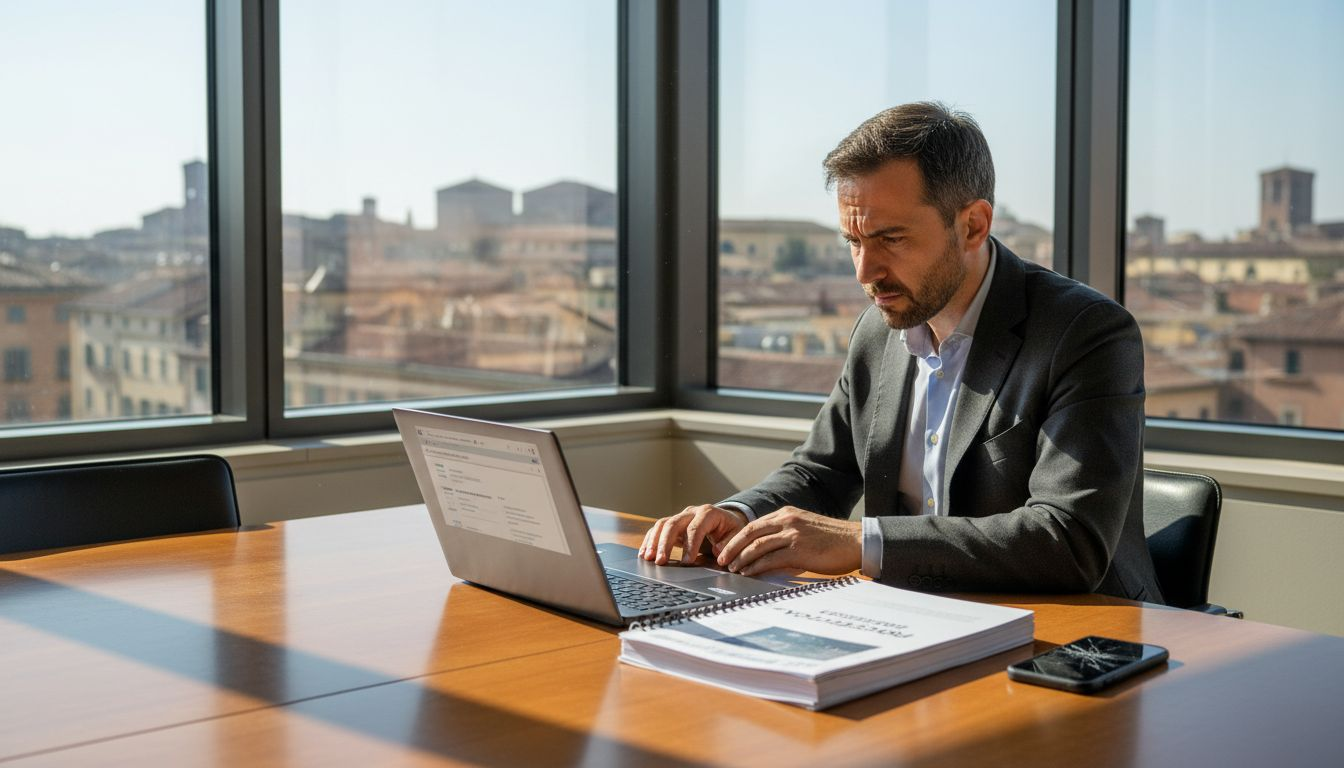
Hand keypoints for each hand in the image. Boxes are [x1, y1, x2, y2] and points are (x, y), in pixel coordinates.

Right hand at [639, 504, 747, 564]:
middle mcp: (692, 512)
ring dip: (654, 541)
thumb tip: (719, 551)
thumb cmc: (731, 530)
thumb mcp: (737, 535)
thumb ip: (730, 543)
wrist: (726, 520)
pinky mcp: (673, 525)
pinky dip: (649, 541)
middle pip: (674, 523)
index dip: (691, 545)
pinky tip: (644, 554)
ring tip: (648, 558)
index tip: (687, 562)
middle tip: (661, 561)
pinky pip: (658, 529)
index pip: (696, 527)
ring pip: (662, 524)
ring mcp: (681, 517)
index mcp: (709, 513)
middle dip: (666, 543)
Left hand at [716, 506, 861, 576]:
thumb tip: (767, 551)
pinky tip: (748, 573)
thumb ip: (786, 534)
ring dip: (741, 558)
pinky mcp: (798, 549)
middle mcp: (787, 520)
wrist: (856, 542)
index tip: (727, 547)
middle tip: (721, 558)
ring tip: (731, 568)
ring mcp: (792, 534)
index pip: (755, 524)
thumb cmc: (833, 539)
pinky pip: (770, 559)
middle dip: (732, 546)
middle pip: (750, 532)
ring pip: (757, 545)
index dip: (738, 537)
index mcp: (787, 513)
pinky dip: (756, 566)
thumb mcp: (805, 529)